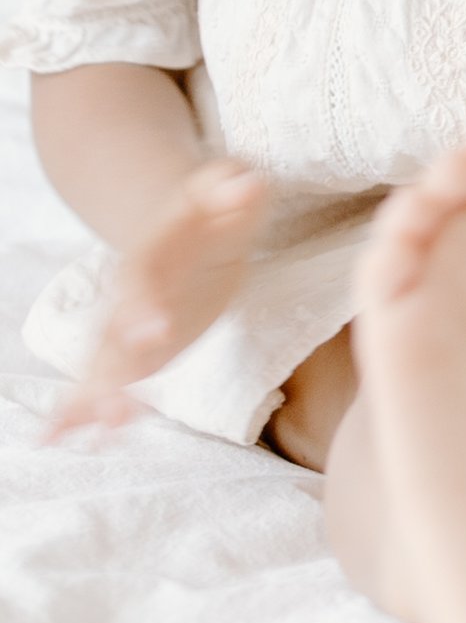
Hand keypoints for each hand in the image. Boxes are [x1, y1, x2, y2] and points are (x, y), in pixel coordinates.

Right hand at [48, 158, 264, 439]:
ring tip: (98, 434)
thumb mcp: (229, 184)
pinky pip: (107, 379)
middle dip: (113, 370)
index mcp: (151, 252)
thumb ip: (234, 185)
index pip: (143, 279)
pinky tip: (62, 437)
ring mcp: (127, 322)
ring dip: (96, 398)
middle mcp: (128, 293)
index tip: (156, 333)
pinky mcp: (135, 347)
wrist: (186, 218)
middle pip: (114, 331)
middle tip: (112, 410)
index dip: (145, 304)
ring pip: (104, 362)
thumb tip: (246, 184)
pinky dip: (84, 407)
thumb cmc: (216, 201)